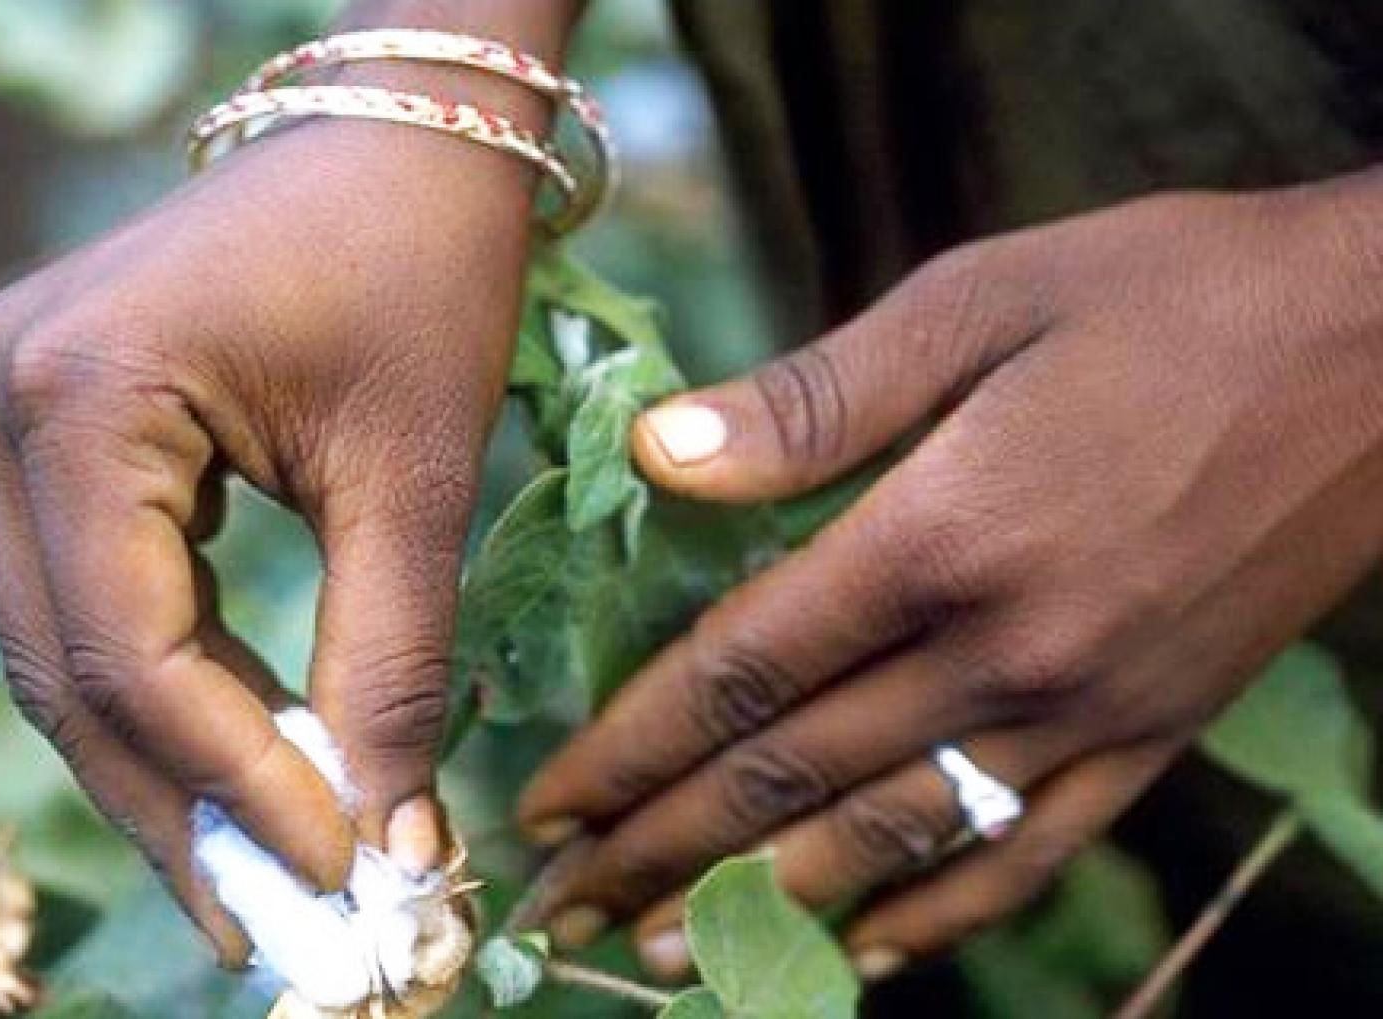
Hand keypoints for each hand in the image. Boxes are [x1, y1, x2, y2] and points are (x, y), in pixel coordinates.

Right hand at [0, 113, 533, 962]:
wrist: (402, 140)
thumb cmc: (423, 270)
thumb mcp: (413, 477)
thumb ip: (386, 667)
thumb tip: (386, 847)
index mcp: (80, 394)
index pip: (130, 650)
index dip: (232, 786)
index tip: (336, 880)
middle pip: (69, 668)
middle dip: (178, 806)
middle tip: (269, 923)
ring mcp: (5, 409)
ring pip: (68, 645)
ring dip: (166, 763)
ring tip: (263, 867)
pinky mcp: (48, 426)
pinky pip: (90, 591)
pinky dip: (167, 685)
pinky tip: (240, 759)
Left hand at [518, 170, 1382, 977]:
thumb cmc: (1170, 297)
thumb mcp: (980, 296)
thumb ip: (816, 396)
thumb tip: (656, 453)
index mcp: (946, 534)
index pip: (745, 672)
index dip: (632, 746)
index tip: (549, 797)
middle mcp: (1011, 649)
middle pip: (794, 775)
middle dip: (660, 846)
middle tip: (558, 901)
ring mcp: (1091, 711)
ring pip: (895, 840)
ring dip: (767, 905)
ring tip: (664, 951)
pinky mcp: (1157, 735)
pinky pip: (1029, 858)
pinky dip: (938, 918)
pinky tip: (864, 953)